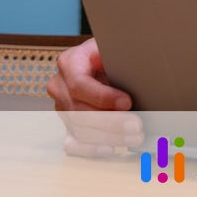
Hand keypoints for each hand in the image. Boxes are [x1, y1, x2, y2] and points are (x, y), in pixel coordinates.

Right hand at [46, 37, 142, 155]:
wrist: (102, 62)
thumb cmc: (111, 55)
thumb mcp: (113, 47)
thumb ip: (116, 55)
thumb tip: (121, 62)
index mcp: (70, 62)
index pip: (79, 84)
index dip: (102, 97)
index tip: (127, 102)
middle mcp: (60, 86)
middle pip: (79, 111)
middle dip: (111, 121)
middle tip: (136, 125)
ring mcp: (62, 108)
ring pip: (79, 129)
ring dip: (108, 137)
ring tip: (134, 137)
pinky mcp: (67, 125)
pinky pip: (73, 144)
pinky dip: (91, 149)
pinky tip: (110, 149)